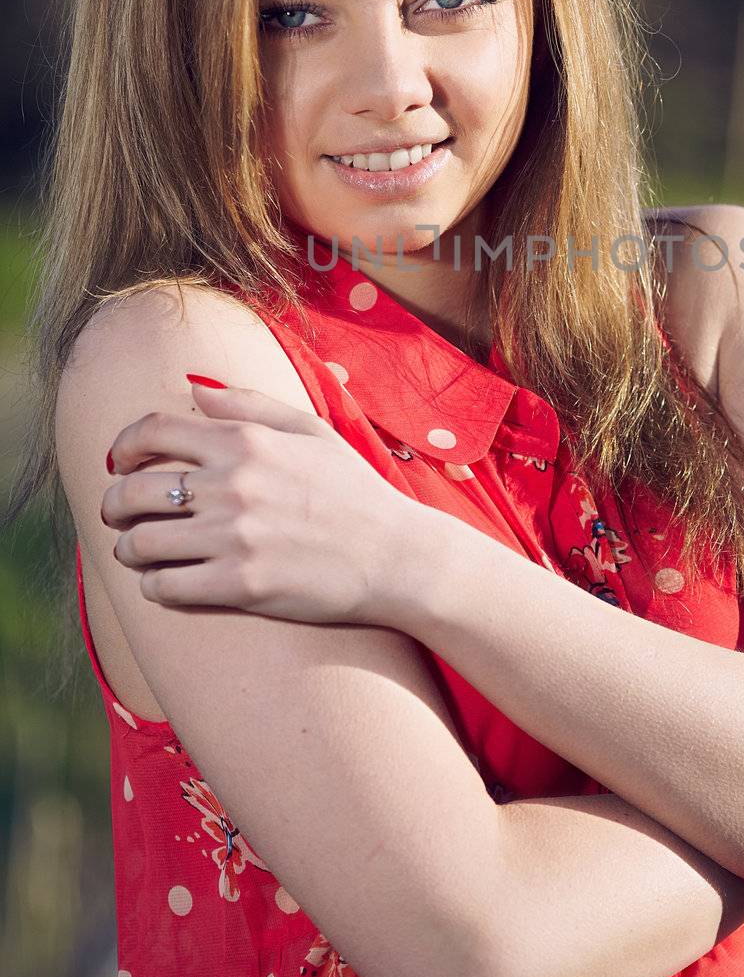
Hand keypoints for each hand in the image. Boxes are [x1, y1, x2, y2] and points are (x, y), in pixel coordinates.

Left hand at [101, 379, 430, 626]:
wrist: (397, 556)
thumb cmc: (354, 492)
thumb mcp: (311, 431)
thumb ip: (249, 406)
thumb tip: (194, 389)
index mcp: (247, 442)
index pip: (152, 431)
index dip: (123, 446)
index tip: (119, 462)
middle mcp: (234, 485)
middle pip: (132, 491)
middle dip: (113, 505)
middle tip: (119, 516)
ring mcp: (235, 537)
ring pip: (140, 544)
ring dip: (130, 549)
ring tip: (141, 551)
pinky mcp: (240, 586)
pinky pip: (164, 587)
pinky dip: (154, 585)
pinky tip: (167, 581)